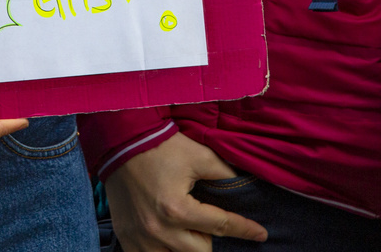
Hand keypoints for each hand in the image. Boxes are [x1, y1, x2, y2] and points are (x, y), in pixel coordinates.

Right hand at [105, 132, 267, 249]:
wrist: (120, 140)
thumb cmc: (161, 146)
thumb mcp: (199, 156)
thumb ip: (225, 175)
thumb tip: (244, 187)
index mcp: (178, 210)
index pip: (221, 226)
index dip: (245, 229)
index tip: (260, 234)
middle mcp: (159, 230)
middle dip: (210, 238)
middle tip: (210, 223)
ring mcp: (140, 237)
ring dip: (187, 247)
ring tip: (190, 231)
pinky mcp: (126, 236)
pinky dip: (162, 251)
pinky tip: (169, 240)